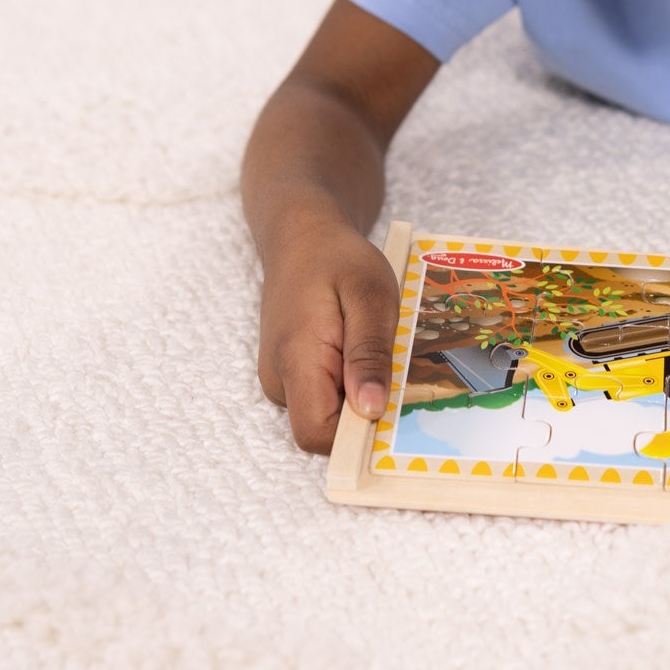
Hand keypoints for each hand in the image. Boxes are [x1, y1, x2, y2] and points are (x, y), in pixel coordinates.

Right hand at [255, 215, 400, 453]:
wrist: (301, 236)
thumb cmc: (338, 259)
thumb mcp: (370, 295)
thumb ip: (369, 353)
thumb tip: (371, 410)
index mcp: (295, 360)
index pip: (317, 433)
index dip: (357, 432)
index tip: (390, 400)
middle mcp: (279, 379)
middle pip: (323, 429)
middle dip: (363, 411)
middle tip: (388, 362)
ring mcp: (281, 378)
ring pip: (326, 414)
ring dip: (358, 394)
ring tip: (372, 347)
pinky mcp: (290, 374)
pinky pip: (324, 398)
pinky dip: (349, 384)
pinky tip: (360, 349)